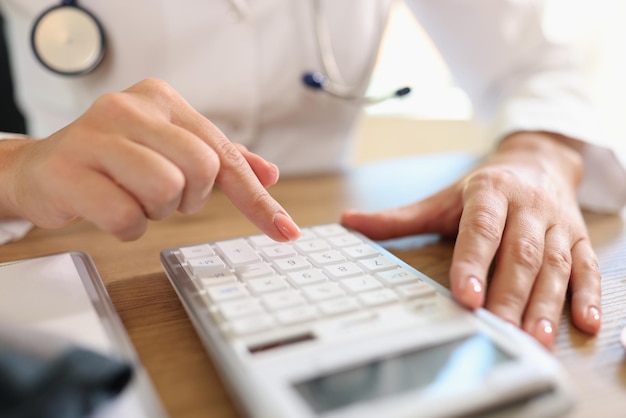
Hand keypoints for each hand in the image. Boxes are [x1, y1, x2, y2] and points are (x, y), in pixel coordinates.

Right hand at [0, 78, 299, 241]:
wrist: (41, 168)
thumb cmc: (113, 160)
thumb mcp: (169, 149)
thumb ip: (220, 158)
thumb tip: (270, 173)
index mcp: (161, 100)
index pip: (224, 153)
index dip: (256, 198)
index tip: (286, 231)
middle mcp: (129, 108)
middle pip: (200, 170)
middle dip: (189, 197)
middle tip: (164, 195)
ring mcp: (95, 136)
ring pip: (165, 191)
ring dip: (155, 210)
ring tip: (132, 196)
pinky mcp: (68, 171)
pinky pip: (126, 217)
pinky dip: (128, 227)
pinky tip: (110, 208)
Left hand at [341, 132, 600, 348]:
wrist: (537, 161)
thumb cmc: (484, 187)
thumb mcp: (442, 198)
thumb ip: (400, 217)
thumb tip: (348, 221)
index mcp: (490, 192)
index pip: (481, 229)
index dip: (474, 261)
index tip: (465, 295)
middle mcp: (527, 207)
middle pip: (519, 253)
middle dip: (508, 293)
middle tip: (497, 329)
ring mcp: (556, 224)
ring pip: (553, 265)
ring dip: (545, 302)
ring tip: (535, 337)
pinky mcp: (578, 239)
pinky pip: (587, 266)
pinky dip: (588, 294)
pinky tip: (584, 323)